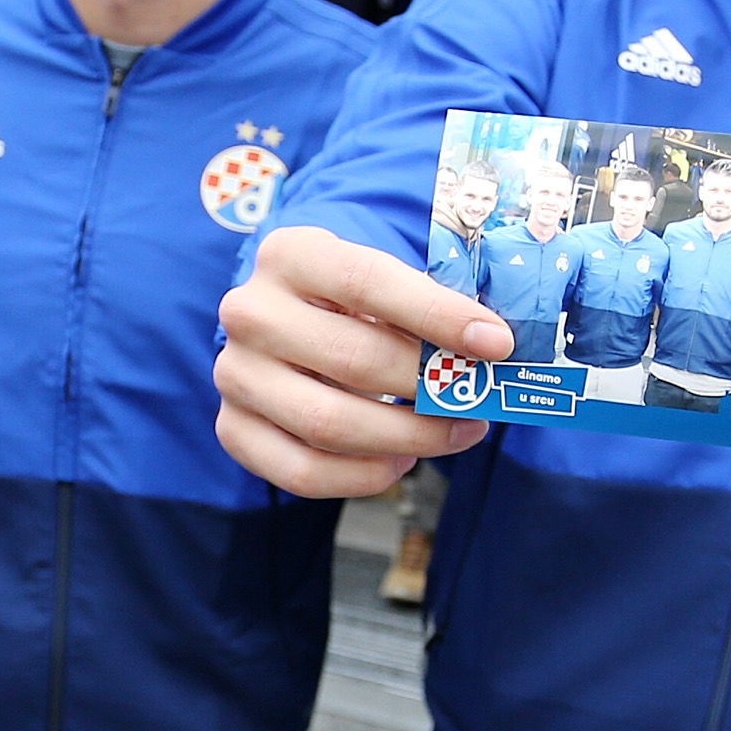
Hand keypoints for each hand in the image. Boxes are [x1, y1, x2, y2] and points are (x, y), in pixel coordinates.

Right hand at [213, 224, 513, 499]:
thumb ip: (427, 305)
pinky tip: (400, 461)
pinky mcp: (232, 427)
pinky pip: (300, 471)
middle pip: (354, 359)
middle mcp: (250, 311)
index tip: (497, 344)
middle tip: (481, 403)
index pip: (369, 283)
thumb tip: (494, 350)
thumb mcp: (381, 280)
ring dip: (407, 438)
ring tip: (453, 434)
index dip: (439, 315)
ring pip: (328, 423)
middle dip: (431, 387)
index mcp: (290, 254)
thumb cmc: (352, 301)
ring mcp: (234, 373)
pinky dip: (362, 476)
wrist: (284, 321)